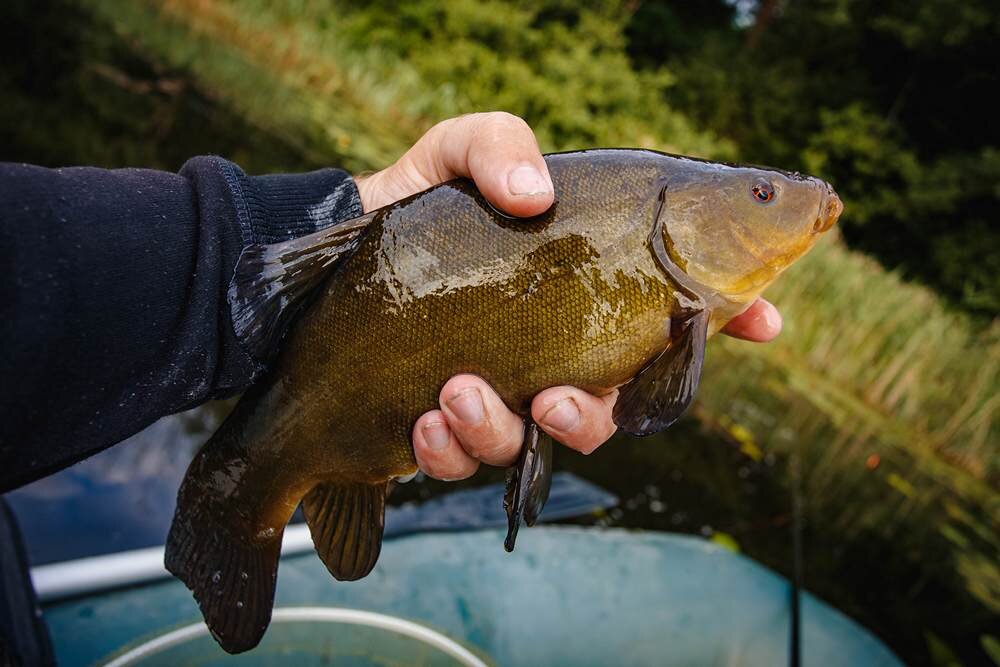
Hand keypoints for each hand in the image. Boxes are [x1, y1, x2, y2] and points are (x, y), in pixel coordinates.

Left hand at [354, 112, 781, 480]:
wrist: (329, 262)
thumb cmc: (414, 209)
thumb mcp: (451, 150)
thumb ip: (496, 143)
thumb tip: (534, 191)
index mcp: (580, 292)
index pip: (672, 316)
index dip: (730, 321)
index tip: (765, 323)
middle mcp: (554, 352)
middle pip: (612, 410)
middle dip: (592, 418)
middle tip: (553, 398)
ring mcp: (502, 395)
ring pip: (536, 445)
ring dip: (502, 432)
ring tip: (456, 393)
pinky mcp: (447, 428)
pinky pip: (464, 461)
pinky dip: (448, 450)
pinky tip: (423, 419)